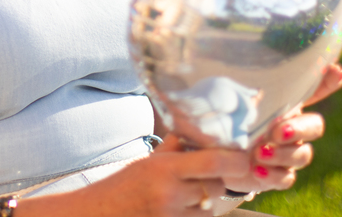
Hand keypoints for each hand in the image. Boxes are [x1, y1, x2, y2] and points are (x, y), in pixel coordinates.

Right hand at [85, 135, 248, 215]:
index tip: (243, 158)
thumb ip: (175, 148)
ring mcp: (172, 215)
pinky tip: (177, 208)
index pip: (214, 162)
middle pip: (216, 187)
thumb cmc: (122, 187)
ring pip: (210, 208)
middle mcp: (171, 192)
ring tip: (183, 196)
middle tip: (200, 178)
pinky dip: (194, 214)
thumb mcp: (147, 161)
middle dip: (214, 181)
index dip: (236, 160)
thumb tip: (201, 133)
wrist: (98, 214)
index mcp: (165, 167)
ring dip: (205, 202)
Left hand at [221, 64, 341, 195]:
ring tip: (258, 153)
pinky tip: (256, 170)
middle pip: (314, 126)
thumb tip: (245, 68)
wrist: (216, 155)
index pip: (312, 90)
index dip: (327, 81)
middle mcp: (293, 127)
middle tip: (277, 131)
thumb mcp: (232, 99)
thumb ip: (242, 88)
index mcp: (284, 104)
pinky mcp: (278, 176)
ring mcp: (288, 153)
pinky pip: (286, 178)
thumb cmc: (227, 119)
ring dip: (282, 154)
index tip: (337, 70)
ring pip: (302, 154)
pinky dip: (272, 175)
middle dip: (300, 129)